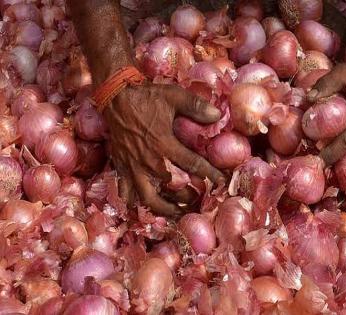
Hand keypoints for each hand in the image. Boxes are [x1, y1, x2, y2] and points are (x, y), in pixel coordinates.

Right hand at [103, 83, 223, 215]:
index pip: (193, 165)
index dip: (210, 174)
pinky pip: (126, 192)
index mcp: (165, 144)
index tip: (221, 182)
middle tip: (198, 197)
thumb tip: (217, 116)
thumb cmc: (146, 97)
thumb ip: (196, 106)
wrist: (115, 98)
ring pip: (148, 199)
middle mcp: (150, 161)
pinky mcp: (121, 168)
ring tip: (175, 211)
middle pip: (172, 189)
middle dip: (188, 196)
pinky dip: (134, 202)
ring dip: (163, 208)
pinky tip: (143, 206)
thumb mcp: (173, 96)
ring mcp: (134, 167)